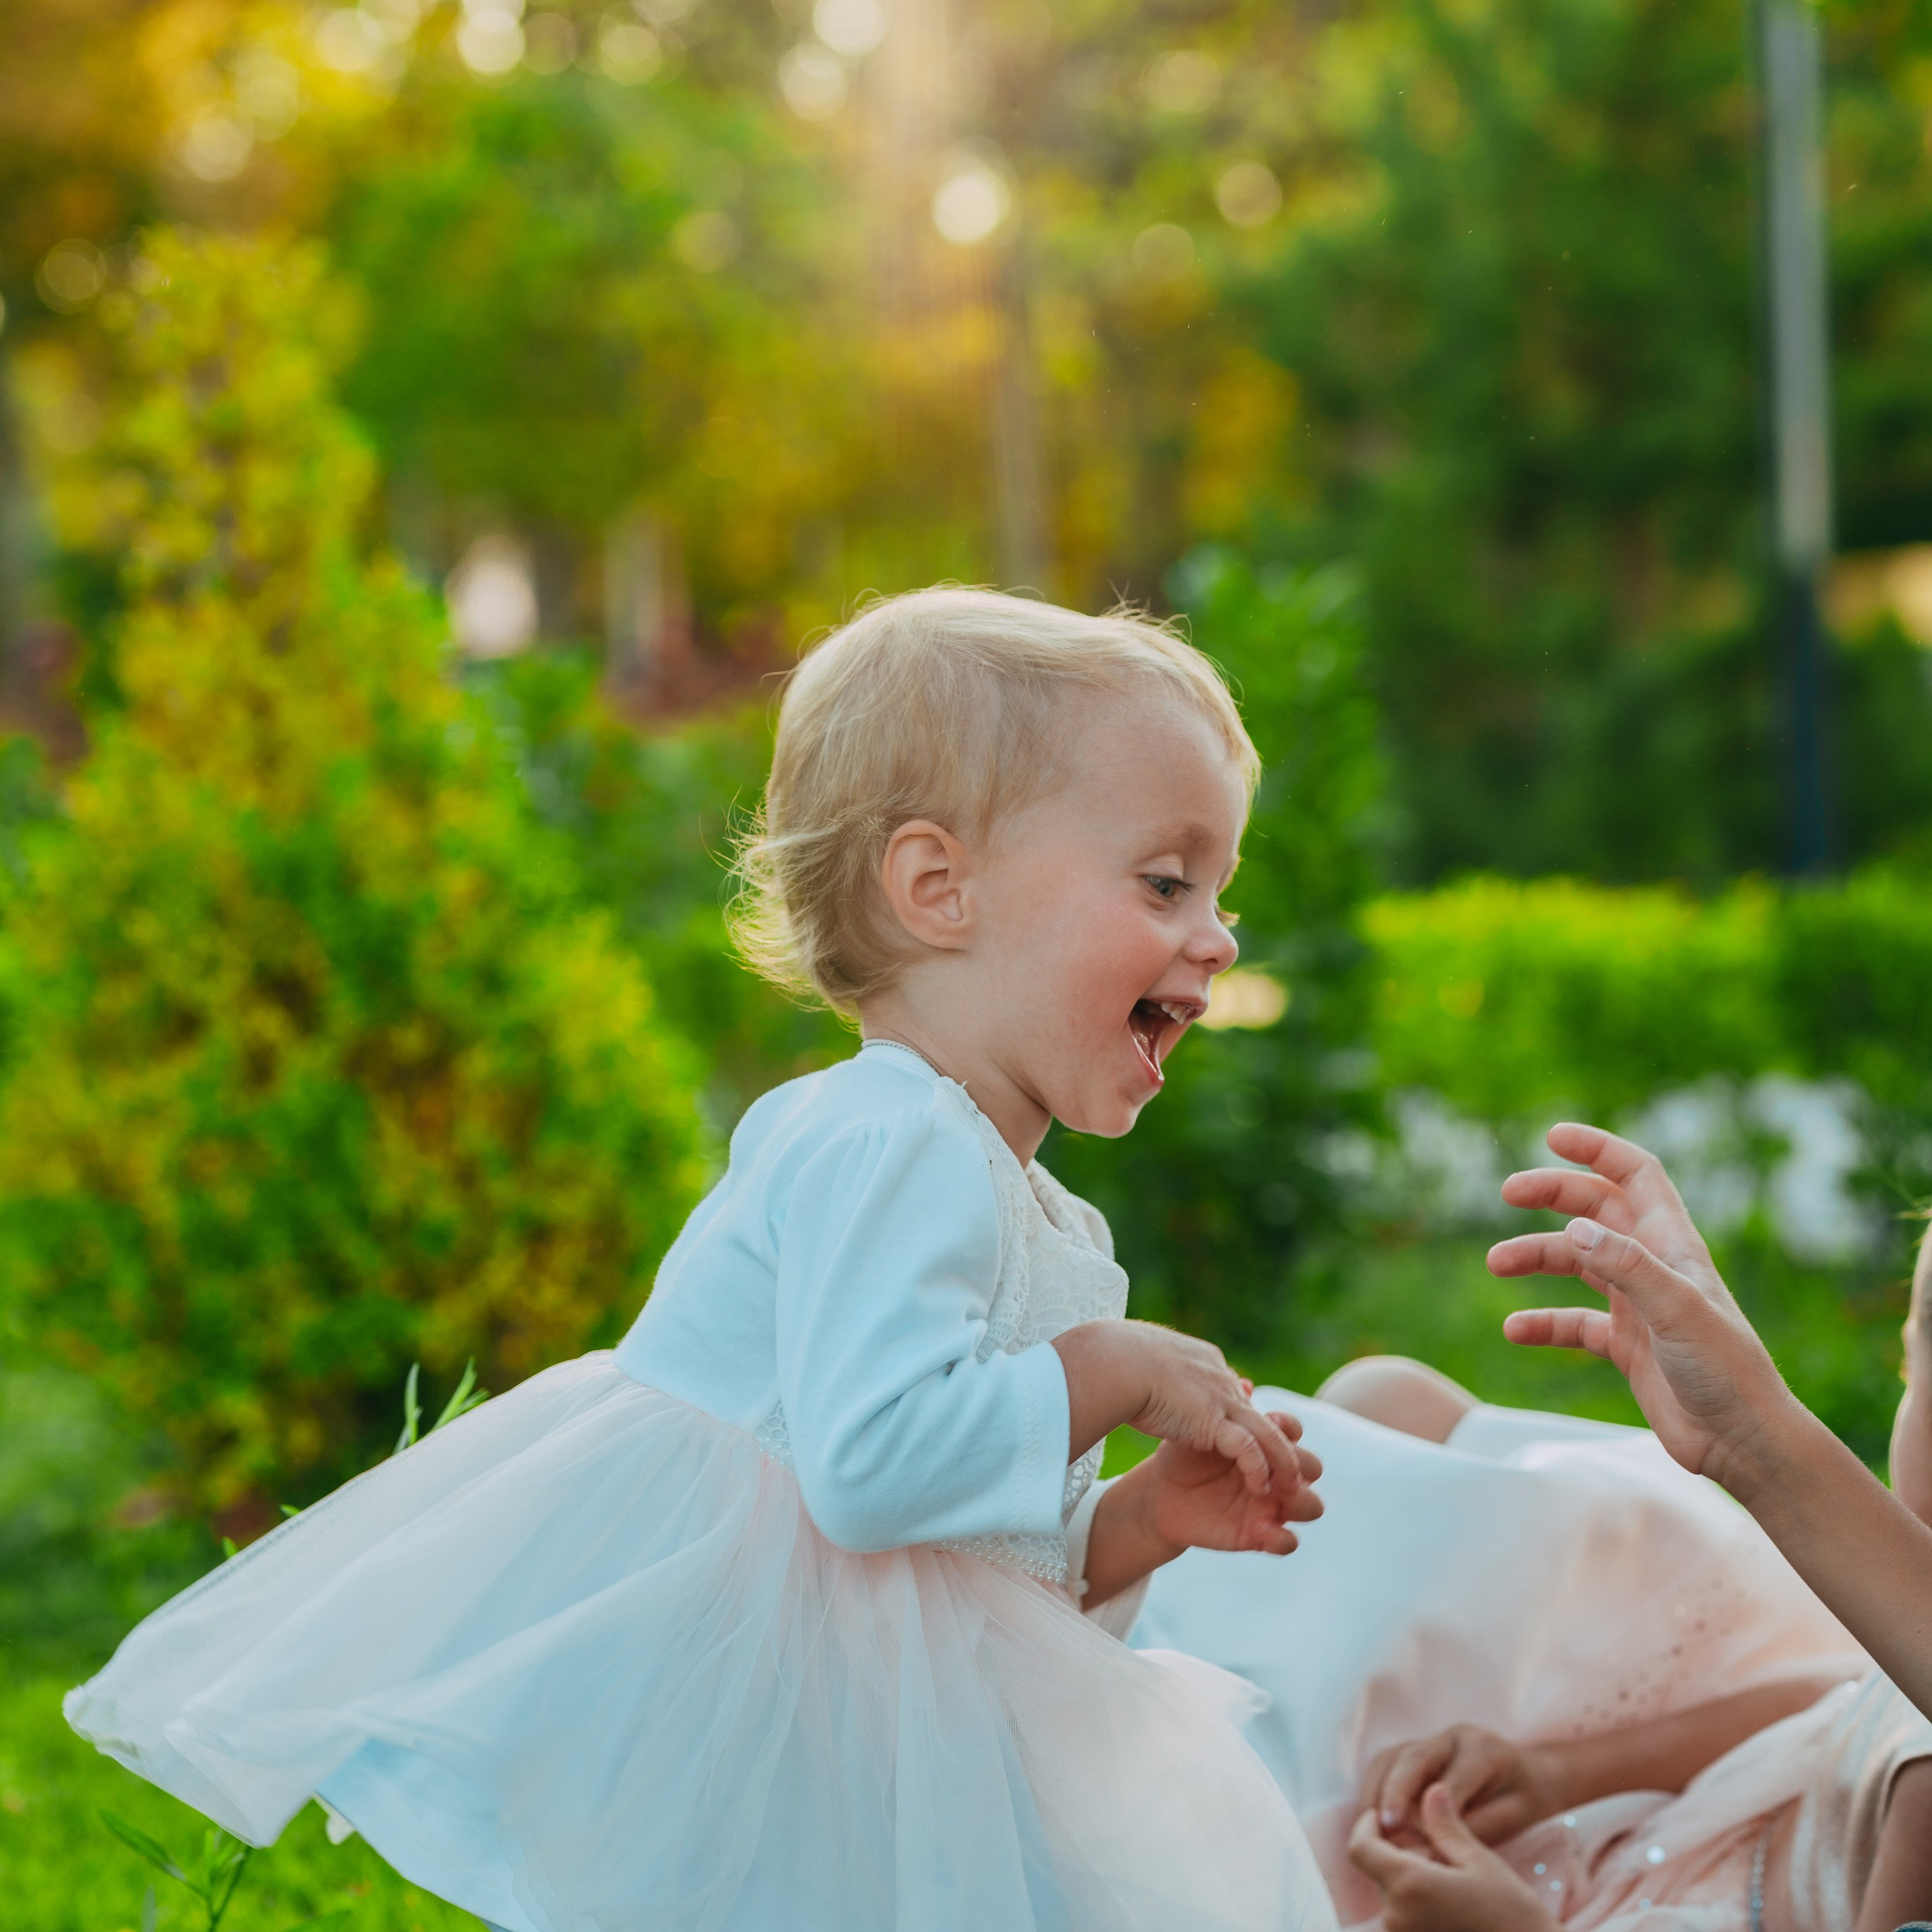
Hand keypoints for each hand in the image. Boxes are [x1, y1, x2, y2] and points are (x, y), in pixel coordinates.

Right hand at [1054, 1319, 1304, 1496]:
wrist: (1115, 1361)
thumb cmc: (1115, 1359)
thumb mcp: (1140, 1359)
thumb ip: (1151, 1367)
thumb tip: (1132, 1366)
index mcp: (1203, 1361)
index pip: (1231, 1390)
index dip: (1240, 1415)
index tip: (1242, 1436)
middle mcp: (1220, 1378)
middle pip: (1259, 1413)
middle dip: (1275, 1441)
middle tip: (1284, 1466)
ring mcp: (1221, 1398)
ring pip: (1267, 1433)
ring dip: (1280, 1461)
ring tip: (1286, 1486)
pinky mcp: (1214, 1420)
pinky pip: (1249, 1449)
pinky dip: (1258, 1468)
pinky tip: (1260, 1487)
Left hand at [1139, 1410, 1323, 1556]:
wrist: (1161, 1493)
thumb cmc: (1183, 1456)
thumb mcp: (1197, 1430)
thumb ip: (1222, 1412)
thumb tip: (1245, 1385)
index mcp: (1265, 1444)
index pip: (1293, 1432)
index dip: (1288, 1427)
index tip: (1268, 1420)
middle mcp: (1276, 1475)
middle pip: (1313, 1467)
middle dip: (1301, 1464)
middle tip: (1275, 1463)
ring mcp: (1272, 1506)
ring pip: (1312, 1505)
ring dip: (1301, 1501)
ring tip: (1272, 1494)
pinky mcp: (1260, 1535)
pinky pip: (1288, 1542)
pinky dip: (1281, 1537)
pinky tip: (1259, 1527)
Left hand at [1348, 1784, 1558, 1931]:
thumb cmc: (1514, 1916)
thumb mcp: (1481, 1863)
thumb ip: (1446, 1825)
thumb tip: (1430, 1789)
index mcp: (1407, 1885)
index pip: (1359, 1847)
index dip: (1367, 1826)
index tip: (1391, 1817)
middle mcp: (1395, 1916)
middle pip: (1376, 1871)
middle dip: (1398, 1854)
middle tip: (1437, 1850)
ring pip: (1391, 1897)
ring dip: (1409, 1881)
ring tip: (1451, 1880)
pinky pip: (1403, 1920)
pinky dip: (1416, 1906)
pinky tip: (1452, 1906)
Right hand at [1359, 1725, 1564, 1848]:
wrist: (1530, 1774)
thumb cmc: (1525, 1799)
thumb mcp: (1515, 1816)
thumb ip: (1478, 1828)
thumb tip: (1436, 1849)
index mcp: (1483, 1748)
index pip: (1452, 1779)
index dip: (1433, 1810)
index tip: (1418, 1842)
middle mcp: (1453, 1736)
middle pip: (1415, 1757)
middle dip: (1396, 1792)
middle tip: (1384, 1827)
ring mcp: (1431, 1738)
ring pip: (1393, 1757)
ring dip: (1377, 1790)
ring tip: (1368, 1827)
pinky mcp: (1414, 1748)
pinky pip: (1386, 1762)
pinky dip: (1373, 1787)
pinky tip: (1368, 1816)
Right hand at [1485, 1123, 1797, 1491]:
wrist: (1744, 1443)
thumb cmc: (1727, 1372)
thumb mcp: (1678, 1310)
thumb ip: (1627, 1267)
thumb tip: (1573, 1228)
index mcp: (1674, 1246)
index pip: (1636, 1176)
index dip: (1599, 1150)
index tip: (1553, 1137)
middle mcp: (1654, 1268)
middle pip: (1597, 1211)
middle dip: (1554, 1194)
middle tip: (1508, 1192)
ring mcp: (1639, 1307)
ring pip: (1578, 1264)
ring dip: (1536, 1257)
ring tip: (1495, 1264)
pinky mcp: (1627, 1347)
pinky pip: (1574, 1324)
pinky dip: (1544, 1323)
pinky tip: (1515, 1331)